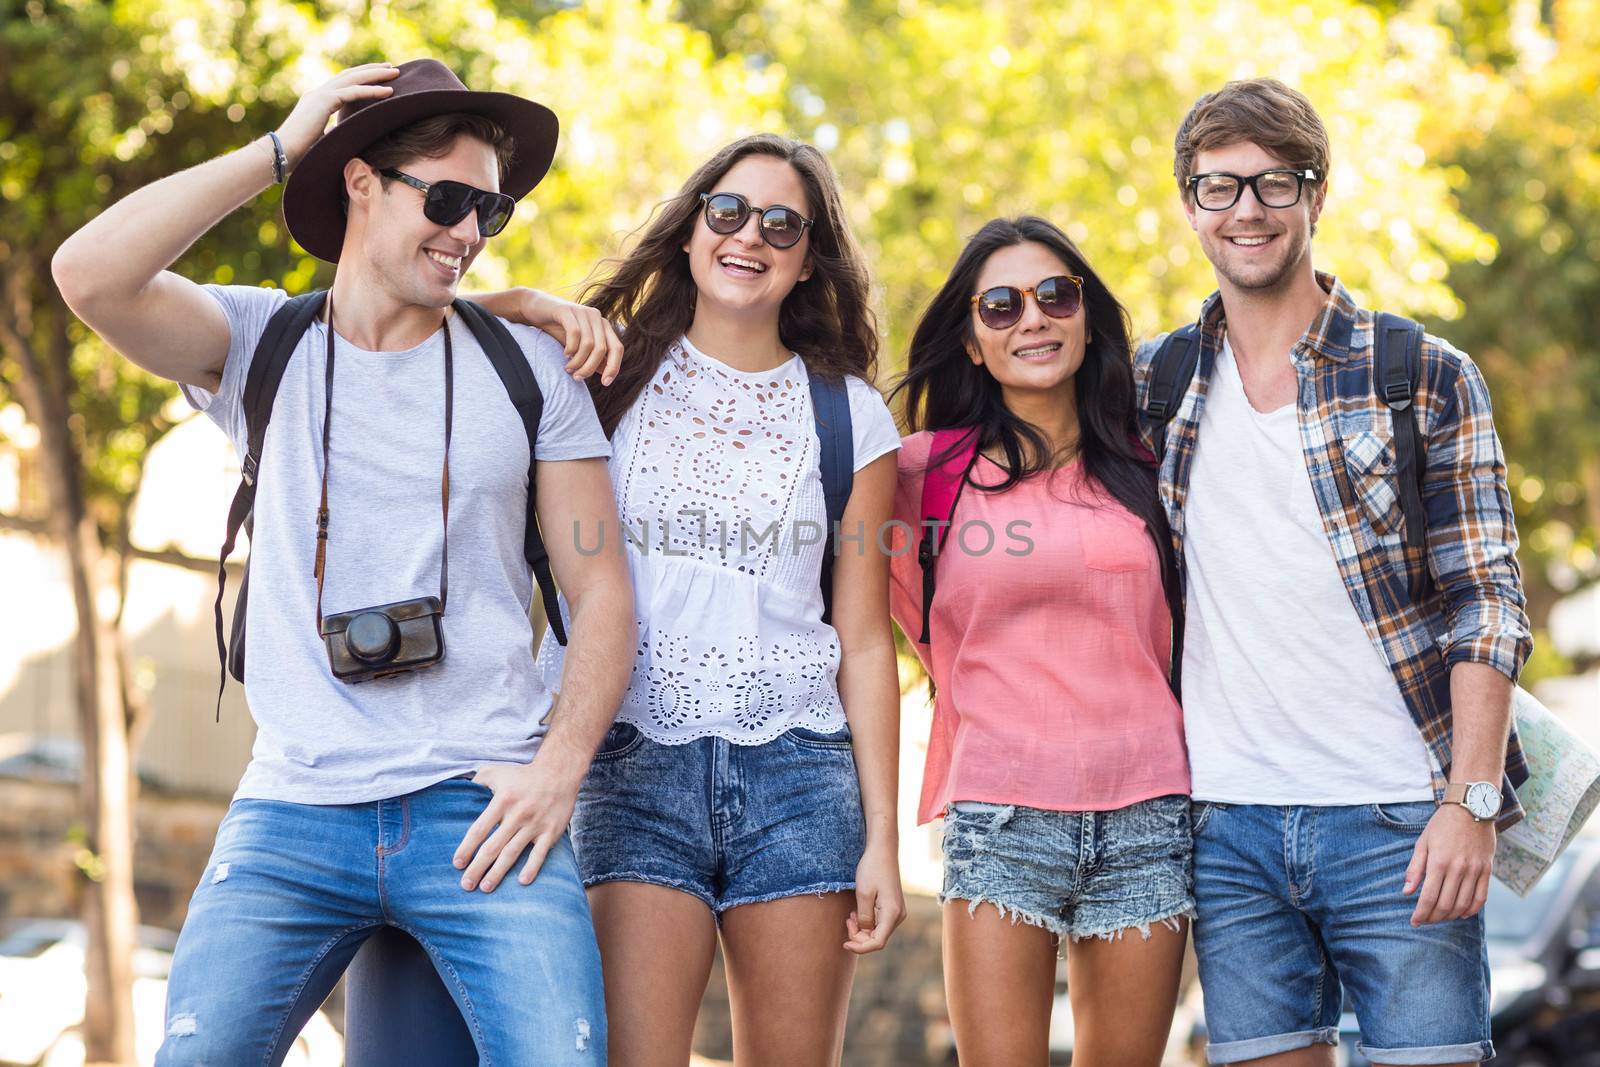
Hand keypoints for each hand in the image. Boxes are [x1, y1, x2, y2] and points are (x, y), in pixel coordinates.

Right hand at [276, 64, 401, 168]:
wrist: (282, 153)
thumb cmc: (300, 155)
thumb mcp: (322, 140)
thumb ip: (332, 133)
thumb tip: (341, 137)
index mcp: (317, 102)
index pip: (342, 84)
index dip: (361, 79)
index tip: (379, 77)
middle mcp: (317, 94)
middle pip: (349, 75)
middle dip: (371, 70)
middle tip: (391, 68)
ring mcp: (319, 95)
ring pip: (353, 78)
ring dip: (375, 75)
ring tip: (395, 72)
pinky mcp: (323, 101)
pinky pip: (353, 92)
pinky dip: (372, 91)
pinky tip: (389, 92)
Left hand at [453, 759, 580, 891]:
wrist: (559, 772)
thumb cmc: (523, 775)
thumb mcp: (497, 771)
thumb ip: (478, 781)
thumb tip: (461, 792)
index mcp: (502, 800)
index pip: (480, 829)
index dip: (467, 848)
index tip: (457, 864)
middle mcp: (518, 814)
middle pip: (493, 846)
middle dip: (478, 867)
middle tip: (466, 885)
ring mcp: (535, 824)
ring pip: (512, 852)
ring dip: (498, 872)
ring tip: (485, 888)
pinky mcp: (551, 831)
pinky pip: (540, 853)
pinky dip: (532, 867)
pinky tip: (522, 881)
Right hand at [520, 290, 623, 384]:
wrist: (536, 309)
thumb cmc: (559, 330)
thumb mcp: (579, 346)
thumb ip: (594, 358)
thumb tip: (607, 374)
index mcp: (603, 326)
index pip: (617, 348)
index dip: (614, 367)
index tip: (605, 383)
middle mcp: (597, 317)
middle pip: (602, 349)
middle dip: (590, 368)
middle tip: (577, 377)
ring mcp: (582, 312)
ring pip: (588, 344)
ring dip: (578, 361)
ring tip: (568, 368)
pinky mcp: (567, 310)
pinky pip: (574, 333)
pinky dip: (571, 348)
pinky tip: (565, 354)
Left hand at [844, 837, 904, 953]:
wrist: (882, 851)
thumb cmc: (872, 869)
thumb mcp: (863, 894)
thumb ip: (864, 917)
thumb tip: (865, 932)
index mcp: (892, 913)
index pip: (877, 942)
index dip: (860, 947)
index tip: (845, 944)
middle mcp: (898, 915)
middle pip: (878, 938)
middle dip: (859, 936)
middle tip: (847, 921)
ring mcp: (897, 911)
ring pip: (878, 932)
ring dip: (862, 930)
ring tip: (850, 916)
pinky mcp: (893, 907)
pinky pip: (880, 923)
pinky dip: (867, 922)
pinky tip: (857, 914)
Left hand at [1404, 804, 1495, 925]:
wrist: (1471, 807)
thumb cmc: (1442, 824)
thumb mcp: (1422, 842)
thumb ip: (1415, 868)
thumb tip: (1407, 892)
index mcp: (1438, 862)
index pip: (1428, 898)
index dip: (1421, 914)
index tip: (1414, 922)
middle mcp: (1458, 869)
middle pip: (1445, 905)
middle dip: (1433, 918)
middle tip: (1425, 920)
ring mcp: (1475, 870)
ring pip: (1463, 904)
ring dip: (1450, 916)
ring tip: (1440, 917)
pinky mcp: (1487, 870)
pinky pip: (1481, 897)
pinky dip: (1472, 910)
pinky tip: (1462, 913)